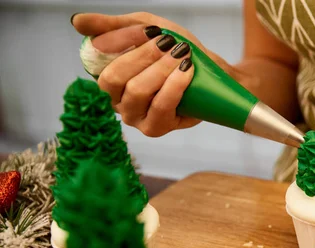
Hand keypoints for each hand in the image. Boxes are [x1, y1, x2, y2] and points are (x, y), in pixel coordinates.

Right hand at [71, 12, 232, 136]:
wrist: (209, 71)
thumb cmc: (174, 50)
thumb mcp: (144, 28)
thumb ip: (111, 26)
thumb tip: (76, 22)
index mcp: (107, 76)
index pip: (101, 59)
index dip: (124, 41)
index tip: (152, 30)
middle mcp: (116, 100)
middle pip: (116, 79)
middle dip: (144, 57)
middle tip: (168, 43)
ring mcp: (135, 117)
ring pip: (138, 92)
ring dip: (161, 70)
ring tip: (181, 55)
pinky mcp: (156, 128)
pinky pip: (161, 107)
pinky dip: (174, 86)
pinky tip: (185, 71)